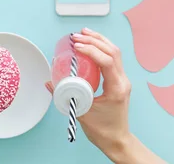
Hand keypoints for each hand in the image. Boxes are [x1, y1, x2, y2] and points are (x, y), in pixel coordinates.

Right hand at [47, 29, 164, 163]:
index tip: (76, 47)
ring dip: (100, 40)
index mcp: (116, 88)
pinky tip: (92, 44)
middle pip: (113, 52)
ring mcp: (123, 79)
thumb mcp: (81, 112)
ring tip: (84, 33)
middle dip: (94, 40)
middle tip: (77, 36)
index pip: (107, 62)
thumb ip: (65, 96)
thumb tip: (50, 83)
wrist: (117, 140)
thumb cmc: (102, 130)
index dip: (91, 50)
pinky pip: (113, 58)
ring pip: (115, 52)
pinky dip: (102, 48)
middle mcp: (122, 81)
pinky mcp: (119, 80)